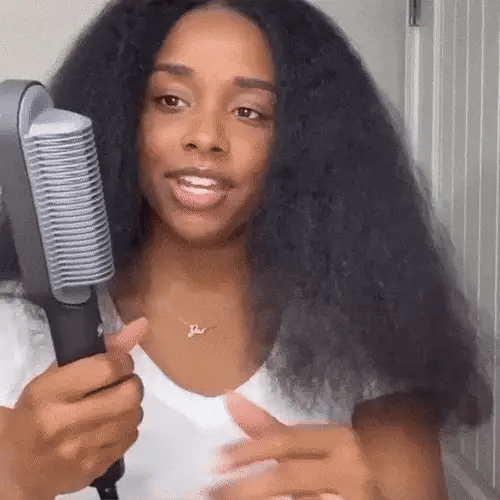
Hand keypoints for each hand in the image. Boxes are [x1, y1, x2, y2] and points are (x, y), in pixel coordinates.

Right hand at [0, 317, 148, 498]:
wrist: (17, 466)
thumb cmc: (38, 410)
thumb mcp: (58, 375)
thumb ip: (102, 350)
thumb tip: (142, 325)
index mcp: (50, 393)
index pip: (108, 368)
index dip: (123, 360)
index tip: (118, 363)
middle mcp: (64, 423)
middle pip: (129, 394)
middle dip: (131, 383)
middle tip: (120, 384)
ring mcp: (80, 450)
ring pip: (134, 416)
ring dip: (131, 406)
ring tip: (115, 405)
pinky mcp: (94, 469)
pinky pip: (131, 438)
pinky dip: (126, 427)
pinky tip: (110, 425)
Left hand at [205, 392, 378, 499]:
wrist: (405, 477)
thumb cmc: (351, 455)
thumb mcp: (317, 441)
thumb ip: (274, 429)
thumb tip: (228, 397)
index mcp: (341, 439)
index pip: (287, 442)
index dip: (247, 451)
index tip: (212, 463)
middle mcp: (349, 468)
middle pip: (288, 478)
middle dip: (243, 489)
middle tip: (205, 494)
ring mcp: (358, 496)